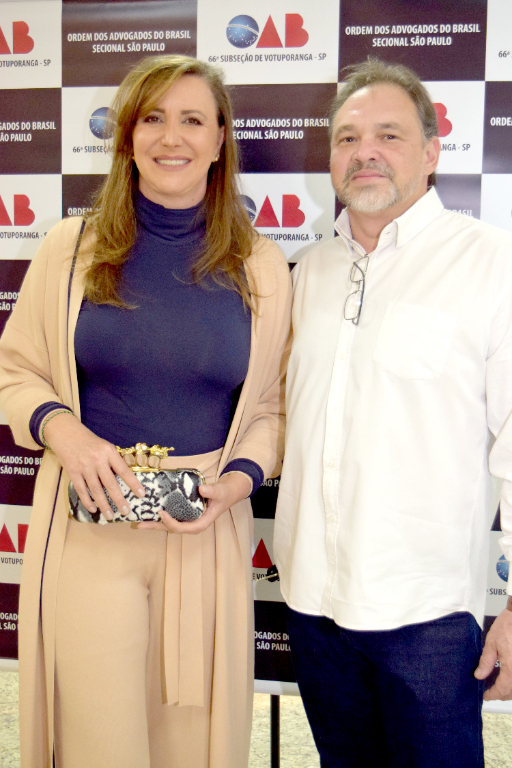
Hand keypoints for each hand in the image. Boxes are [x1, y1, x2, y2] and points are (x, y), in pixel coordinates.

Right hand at [43, 412, 144, 520]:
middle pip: (110, 483)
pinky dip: (87, 501)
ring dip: (103, 504)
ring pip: (96, 490)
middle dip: (119, 499)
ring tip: (110, 515)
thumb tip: (125, 479)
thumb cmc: (90, 441)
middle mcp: (97, 460)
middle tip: (126, 511)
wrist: (66, 433)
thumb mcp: (105, 446)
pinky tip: (93, 509)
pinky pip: (81, 490)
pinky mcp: (73, 472)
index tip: (141, 494)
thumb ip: (113, 461)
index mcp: (109, 452)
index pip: (124, 470)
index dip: (133, 483)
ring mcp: (84, 467)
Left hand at [136, 471, 251, 534]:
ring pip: (168, 524)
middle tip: (138, 525)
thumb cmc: (224, 494)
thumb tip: (202, 489)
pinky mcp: (184, 514)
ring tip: (138, 521)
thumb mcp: (220, 492)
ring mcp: (187, 520)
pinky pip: (170, 516)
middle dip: (155, 527)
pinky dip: (159, 515)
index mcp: (200, 524)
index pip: (182, 528)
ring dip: (154, 523)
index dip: (170, 523)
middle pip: (170, 529)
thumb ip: (212, 491)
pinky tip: (149, 511)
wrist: (226, 492)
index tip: (161, 512)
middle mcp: (191, 524)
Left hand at [474, 607, 511, 699]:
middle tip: (490, 691)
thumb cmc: (508, 624)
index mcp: (511, 667)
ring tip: (498, 685)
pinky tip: (507, 676)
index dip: (493, 694)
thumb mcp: (492, 642)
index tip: (486, 696)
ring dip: (509, 689)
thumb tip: (480, 675)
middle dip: (502, 694)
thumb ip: (486, 661)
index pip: (502, 689)